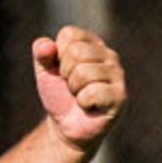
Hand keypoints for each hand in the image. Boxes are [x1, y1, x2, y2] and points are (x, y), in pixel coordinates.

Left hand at [33, 26, 124, 151]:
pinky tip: (89, 106)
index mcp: (92, 43)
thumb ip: (42, 55)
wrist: (67, 128)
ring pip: (83, 72)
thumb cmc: (59, 96)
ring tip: (80, 96)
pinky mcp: (120, 95)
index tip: (62, 71)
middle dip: (65, 75)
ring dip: (74, 90)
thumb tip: (44, 46)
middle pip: (76, 52)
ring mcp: (117, 74)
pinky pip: (92, 92)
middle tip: (71, 87)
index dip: (57, 56)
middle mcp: (109, 54)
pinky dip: (83, 102)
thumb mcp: (45, 73)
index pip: (69, 34)